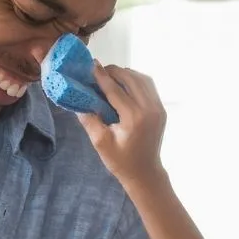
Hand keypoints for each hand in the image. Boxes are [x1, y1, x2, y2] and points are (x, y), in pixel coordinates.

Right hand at [77, 64, 167, 187]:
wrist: (145, 173)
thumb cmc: (121, 161)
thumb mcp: (100, 142)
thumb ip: (89, 119)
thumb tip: (78, 100)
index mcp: (134, 118)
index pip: (116, 90)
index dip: (102, 76)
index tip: (91, 65)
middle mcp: (149, 109)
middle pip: (131, 79)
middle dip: (114, 71)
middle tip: (99, 71)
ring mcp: (158, 108)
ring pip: (142, 79)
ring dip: (126, 74)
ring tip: (110, 76)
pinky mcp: (161, 109)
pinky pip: (149, 86)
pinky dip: (136, 80)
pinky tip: (124, 84)